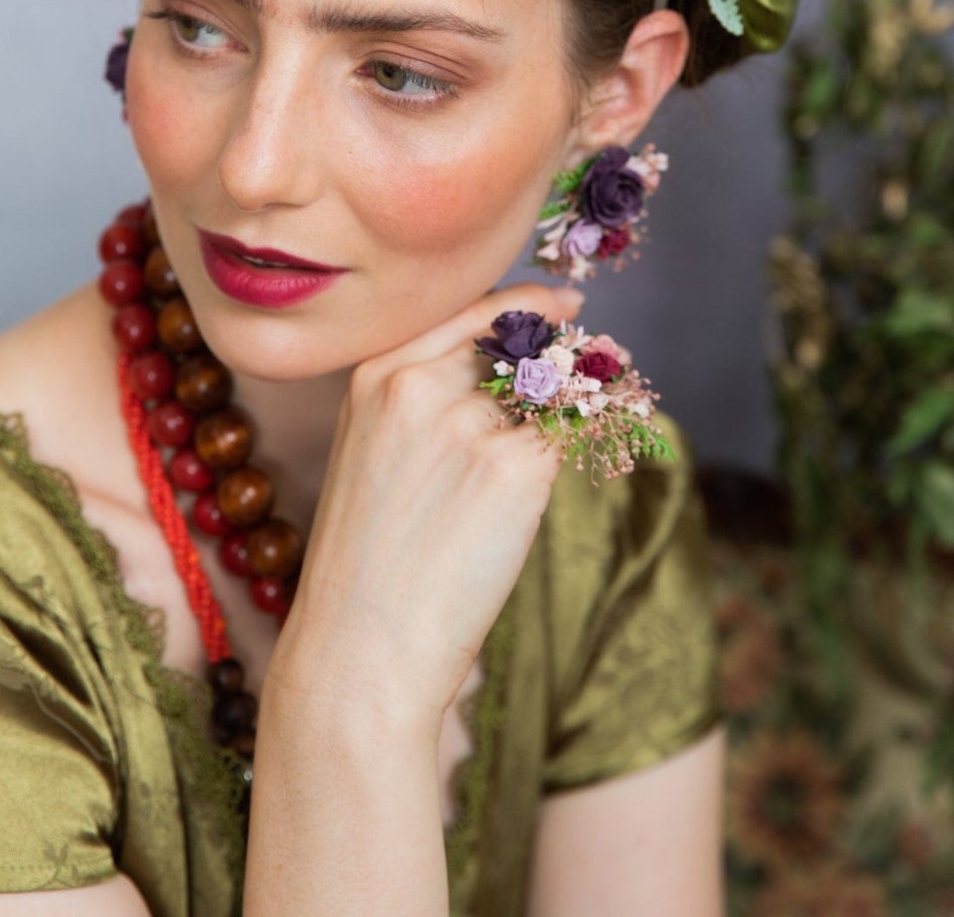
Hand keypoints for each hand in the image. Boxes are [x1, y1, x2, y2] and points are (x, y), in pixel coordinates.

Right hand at [266, 281, 584, 733]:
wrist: (363, 647)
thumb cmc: (370, 564)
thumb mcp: (373, 453)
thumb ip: (431, 399)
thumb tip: (523, 368)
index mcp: (377, 374)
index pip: (470, 311)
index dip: (527, 305)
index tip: (566, 306)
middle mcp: (421, 384)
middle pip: (521, 345)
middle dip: (562, 363)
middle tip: (590, 376)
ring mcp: (469, 424)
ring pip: (553, 395)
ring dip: (576, 414)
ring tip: (551, 459)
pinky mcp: (517, 469)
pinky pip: (570, 443)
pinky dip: (581, 455)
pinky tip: (552, 488)